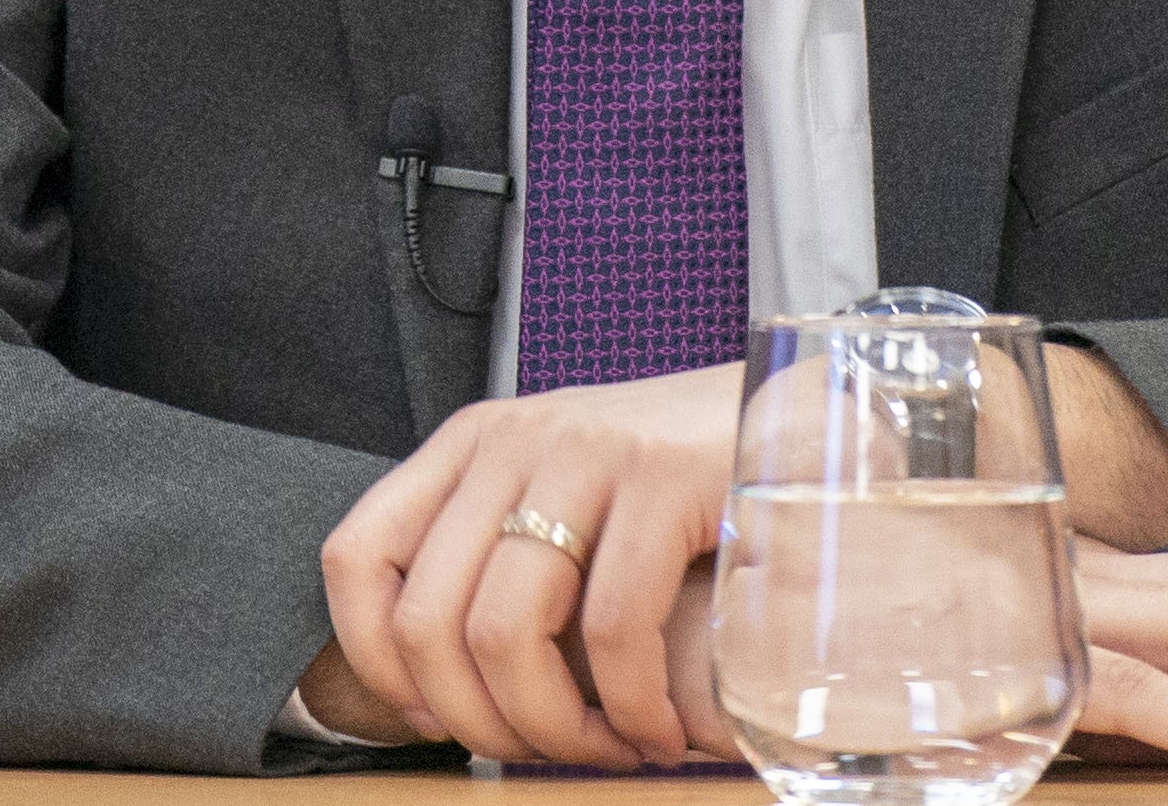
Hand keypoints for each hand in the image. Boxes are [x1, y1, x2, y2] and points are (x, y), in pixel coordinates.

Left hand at [317, 364, 739, 764]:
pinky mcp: (663, 474)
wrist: (808, 414)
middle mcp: (514, 439)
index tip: (437, 718)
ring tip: (607, 748)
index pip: (358, 557)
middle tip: (543, 754)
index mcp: (472, 445)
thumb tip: (437, 692)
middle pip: (427, 618)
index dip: (377, 663)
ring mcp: (586, 450)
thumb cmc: (687, 490)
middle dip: (479, 721)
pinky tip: (658, 730)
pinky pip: (611, 627)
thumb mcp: (572, 509)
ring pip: (502, 631)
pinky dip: (631, 707)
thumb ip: (505, 568)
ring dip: (553, 727)